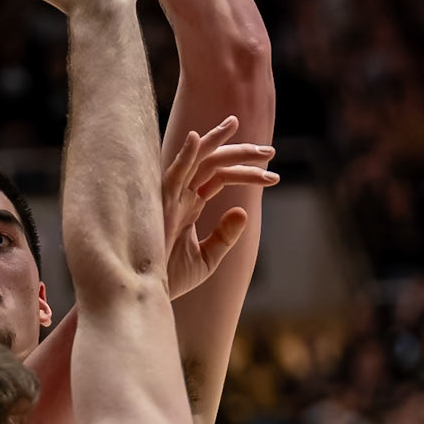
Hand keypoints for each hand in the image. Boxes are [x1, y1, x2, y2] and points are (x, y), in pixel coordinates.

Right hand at [163, 117, 276, 300]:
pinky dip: (183, 155)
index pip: (221, 177)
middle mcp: (180, 195)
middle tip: (270, 152)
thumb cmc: (171, 278)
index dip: (248, 174)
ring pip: (197, 160)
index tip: (274, 178)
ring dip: (219, 143)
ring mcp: (170, 197)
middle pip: (213, 163)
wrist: (149, 294)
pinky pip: (172, 174)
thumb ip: (225, 235)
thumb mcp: (207, 258)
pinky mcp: (160, 205)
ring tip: (240, 128)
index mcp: (190, 204)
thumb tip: (244, 212)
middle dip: (241, 153)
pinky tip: (196, 138)